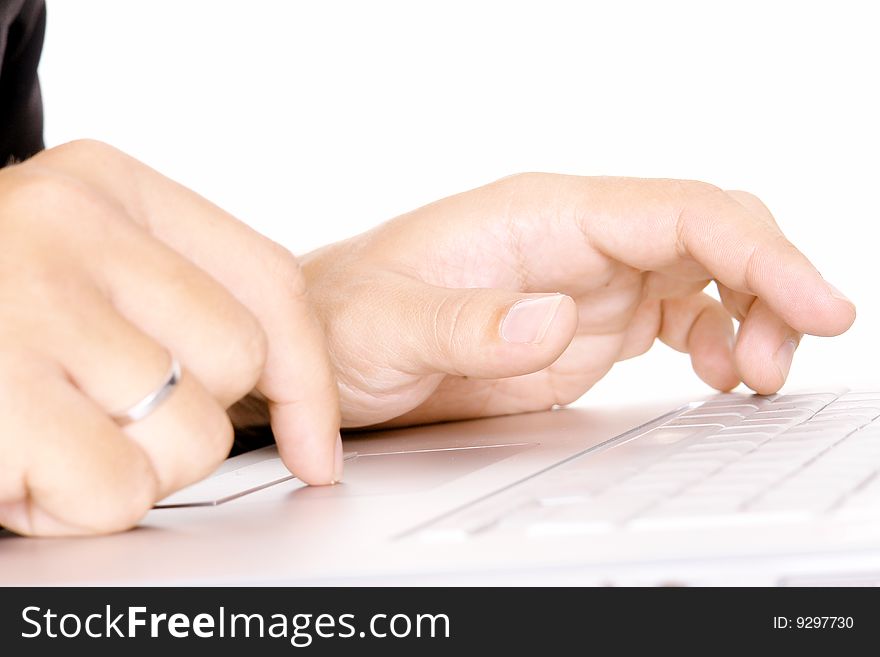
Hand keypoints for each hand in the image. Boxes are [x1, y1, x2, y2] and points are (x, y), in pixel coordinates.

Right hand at [0, 140, 339, 535]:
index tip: (316, 446)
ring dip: (132, 467)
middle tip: (103, 411)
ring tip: (53, 433)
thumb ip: (173, 297)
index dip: (308, 377)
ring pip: (190, 439)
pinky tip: (20, 464)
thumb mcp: (79, 259)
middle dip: (188, 420)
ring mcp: (29, 307)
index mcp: (107, 186)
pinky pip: (117, 492)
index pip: (269, 282)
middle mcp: (71, 228)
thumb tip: (296, 410)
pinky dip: (76, 504)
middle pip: (237, 364)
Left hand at [302, 174, 854, 427]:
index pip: (678, 210)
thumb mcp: (386, 325)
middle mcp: (575, 238)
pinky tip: (717, 374)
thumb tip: (553, 318)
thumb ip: (465, 324)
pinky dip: (718, 338)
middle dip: (770, 285)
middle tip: (781, 359)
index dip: (758, 251)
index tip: (814, 304)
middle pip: (711, 231)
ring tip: (751, 378)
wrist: (326, 347)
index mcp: (540, 216)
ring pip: (708, 273)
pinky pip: (680, 314)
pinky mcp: (586, 323)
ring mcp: (587, 280)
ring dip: (751, 317)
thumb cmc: (345, 317)